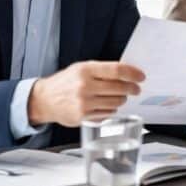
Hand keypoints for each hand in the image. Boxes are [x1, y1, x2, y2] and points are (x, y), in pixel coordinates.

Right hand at [28, 61, 144, 126]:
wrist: (44, 99)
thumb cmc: (66, 82)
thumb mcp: (81, 69)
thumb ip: (103, 70)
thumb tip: (128, 72)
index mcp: (86, 70)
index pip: (117, 70)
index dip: (133, 74)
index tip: (141, 77)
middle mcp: (85, 86)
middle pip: (120, 88)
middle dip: (132, 88)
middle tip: (135, 89)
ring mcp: (84, 102)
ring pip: (116, 102)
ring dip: (122, 99)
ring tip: (119, 96)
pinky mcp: (84, 116)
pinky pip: (108, 113)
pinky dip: (111, 109)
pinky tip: (106, 105)